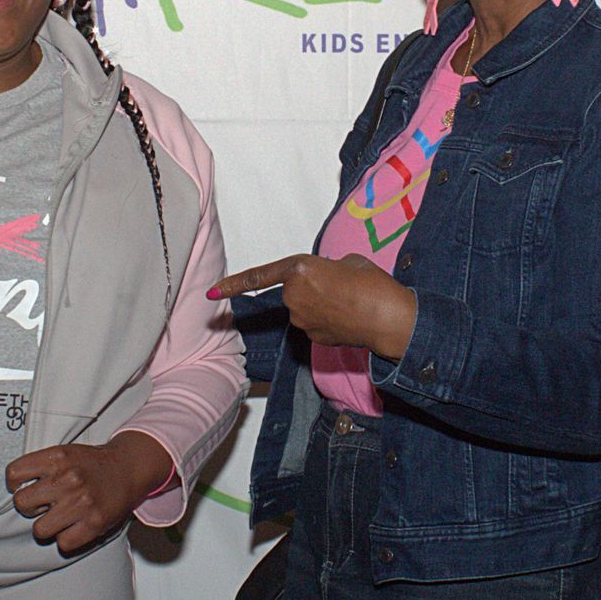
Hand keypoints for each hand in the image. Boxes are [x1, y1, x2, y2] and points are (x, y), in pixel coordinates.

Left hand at [7, 432, 174, 553]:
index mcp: (58, 457)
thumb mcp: (65, 453)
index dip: (15, 484)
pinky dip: (66, 538)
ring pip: (39, 529)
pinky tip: (74, 526)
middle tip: (44, 504)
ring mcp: (81, 502)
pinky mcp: (94, 523)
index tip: (24, 487)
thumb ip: (41, 466)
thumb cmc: (92, 463)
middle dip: (30, 506)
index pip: (14, 473)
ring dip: (47, 526)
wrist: (128, 468)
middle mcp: (68, 478)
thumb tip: (15, 489)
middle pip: (22, 503)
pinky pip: (63, 543)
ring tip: (59, 517)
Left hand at [211, 253, 416, 360]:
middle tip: (341, 284)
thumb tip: (321, 281)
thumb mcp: (347, 261)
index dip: (233, 284)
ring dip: (320, 303)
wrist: (389, 318)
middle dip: (311, 286)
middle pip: (293, 290)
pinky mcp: (312, 337)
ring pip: (304, 307)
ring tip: (348, 301)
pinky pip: (314, 323)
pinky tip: (347, 317)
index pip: (260, 277)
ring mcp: (301, 320)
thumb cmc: (371, 284)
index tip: (211, 292)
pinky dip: (327, 319)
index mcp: (300, 269)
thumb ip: (325, 268)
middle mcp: (294, 296)